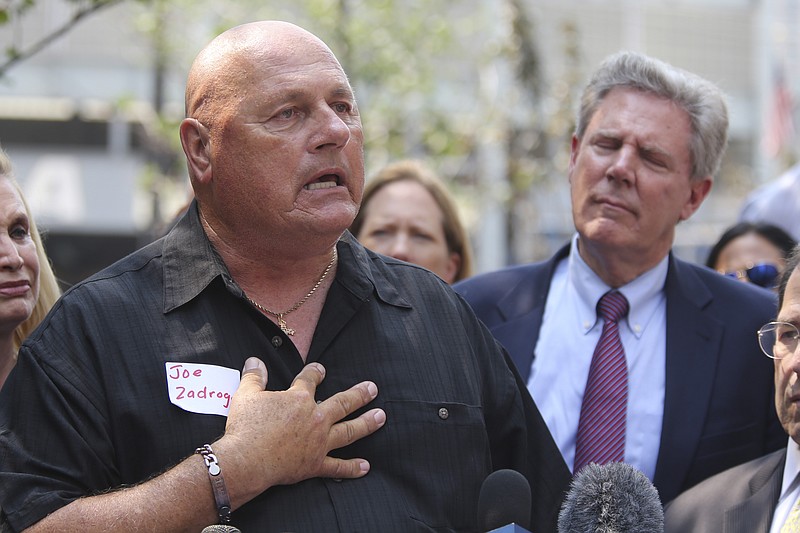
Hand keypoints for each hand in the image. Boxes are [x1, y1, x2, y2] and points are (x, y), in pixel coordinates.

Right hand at [214, 357, 385, 506]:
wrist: (246, 460)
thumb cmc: (246, 426)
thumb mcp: (246, 395)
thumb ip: (254, 376)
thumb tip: (255, 360)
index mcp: (299, 398)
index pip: (310, 379)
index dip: (315, 372)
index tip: (321, 370)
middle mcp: (315, 418)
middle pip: (342, 402)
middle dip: (359, 395)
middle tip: (373, 389)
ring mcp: (319, 442)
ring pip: (349, 430)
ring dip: (367, 423)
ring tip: (381, 417)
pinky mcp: (315, 464)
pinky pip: (338, 467)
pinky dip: (352, 467)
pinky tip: (366, 466)